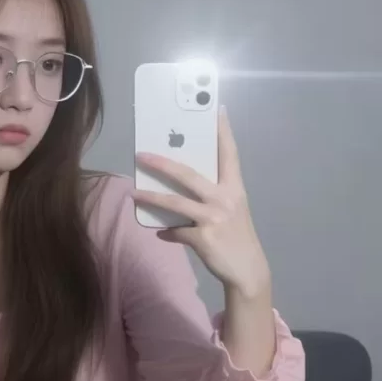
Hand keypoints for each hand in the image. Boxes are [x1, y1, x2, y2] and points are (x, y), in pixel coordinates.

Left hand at [131, 105, 270, 294]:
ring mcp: (214, 218)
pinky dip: (167, 232)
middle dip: (162, 163)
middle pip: (188, 174)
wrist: (248, 271)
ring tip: (134, 194)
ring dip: (151, 198)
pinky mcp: (204, 238)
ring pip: (175, 203)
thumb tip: (182, 189)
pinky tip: (160, 233)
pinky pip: (176, 232)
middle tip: (142, 154)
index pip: (229, 154)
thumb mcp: (232, 211)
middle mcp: (225, 199)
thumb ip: (212, 196)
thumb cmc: (237, 237)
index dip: (223, 131)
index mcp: (234, 188)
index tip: (217, 109)